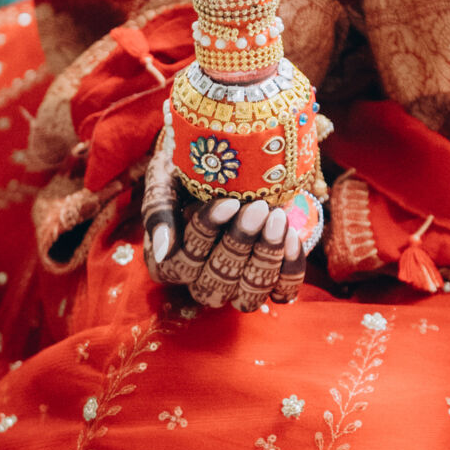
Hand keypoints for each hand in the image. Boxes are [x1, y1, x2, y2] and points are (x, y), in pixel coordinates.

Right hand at [141, 128, 303, 310]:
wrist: (223, 155)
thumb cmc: (185, 169)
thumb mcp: (164, 180)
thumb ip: (159, 212)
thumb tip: (163, 252)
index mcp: (168, 263)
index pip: (184, 262)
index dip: (207, 234)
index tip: (229, 202)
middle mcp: (200, 282)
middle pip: (218, 281)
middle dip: (240, 242)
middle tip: (258, 208)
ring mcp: (235, 286)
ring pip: (249, 294)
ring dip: (265, 257)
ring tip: (276, 219)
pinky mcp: (269, 282)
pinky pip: (282, 291)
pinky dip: (290, 269)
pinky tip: (291, 236)